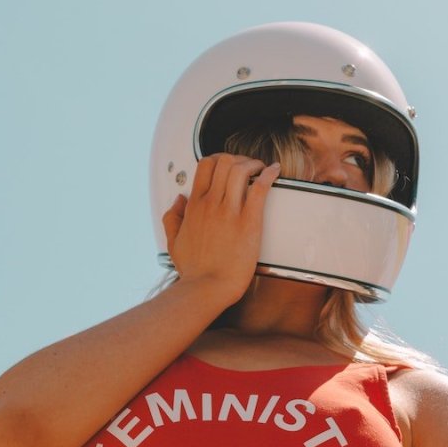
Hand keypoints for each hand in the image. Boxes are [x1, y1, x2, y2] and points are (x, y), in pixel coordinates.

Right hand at [162, 154, 280, 303]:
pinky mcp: (249, 222)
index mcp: (194, 206)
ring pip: (240, 169)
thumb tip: (179, 200)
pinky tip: (274, 171)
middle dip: (238, 158)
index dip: (219, 159)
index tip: (228, 166)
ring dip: (253, 164)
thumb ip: (172, 217)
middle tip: (247, 167)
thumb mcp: (173, 242)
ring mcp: (230, 211)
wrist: (207, 288)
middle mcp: (211, 203)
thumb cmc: (194, 271)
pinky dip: (269, 174)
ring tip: (260, 170)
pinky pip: (260, 188)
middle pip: (224, 161)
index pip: (205, 165)